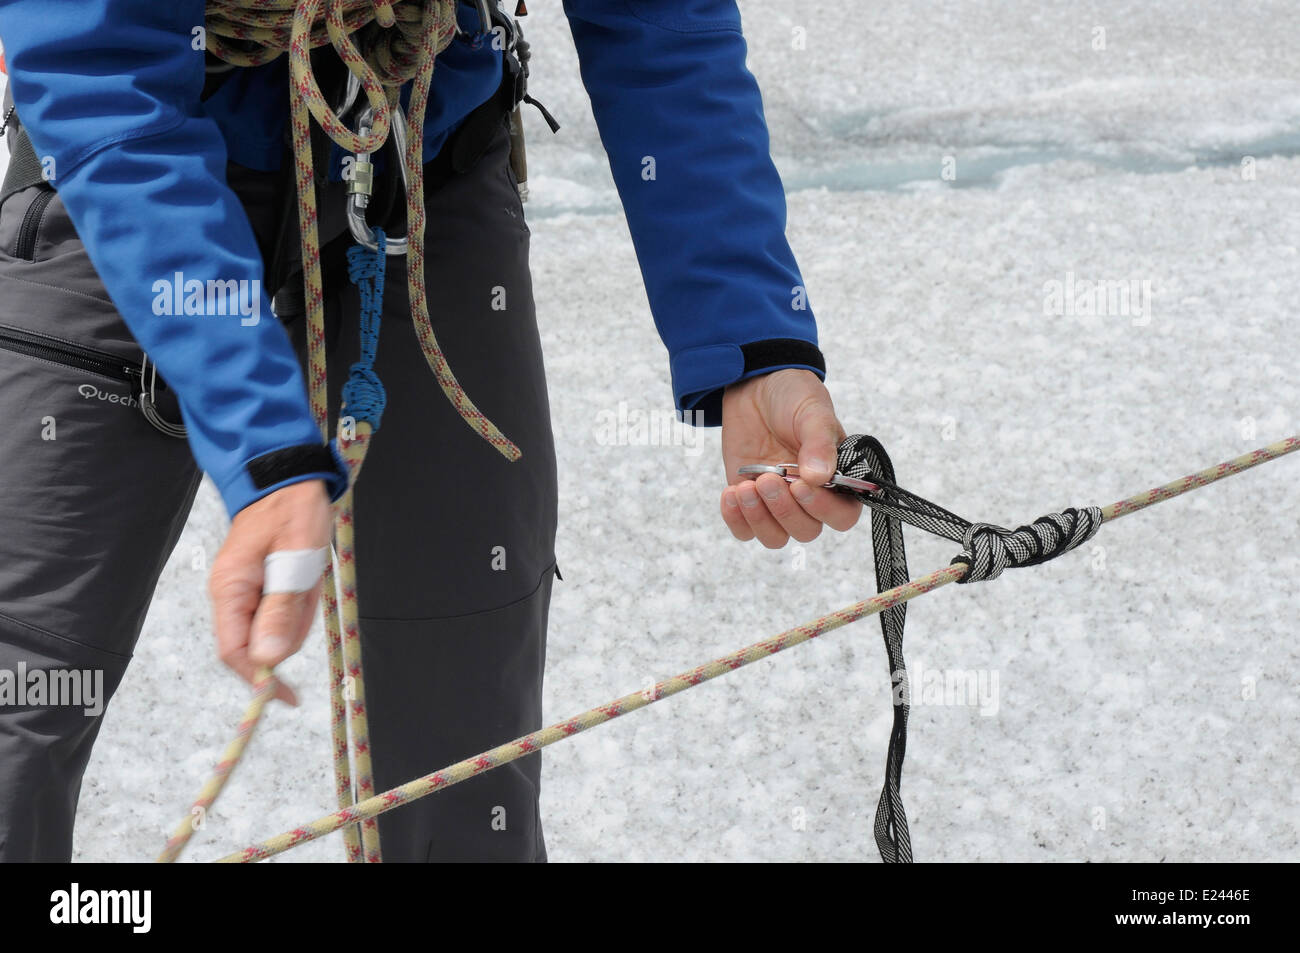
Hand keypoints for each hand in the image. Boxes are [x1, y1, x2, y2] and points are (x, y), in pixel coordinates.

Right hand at [208, 480, 332, 704]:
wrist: (290, 479)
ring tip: (309, 575)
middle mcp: (231, 595)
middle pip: (257, 644)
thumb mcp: (296, 559)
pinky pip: (282, 610)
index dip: (260, 679)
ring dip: (299, 613)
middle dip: (290, 630)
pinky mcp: (260, 586)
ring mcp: (244, 592)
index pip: (236, 652)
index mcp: (230, 590)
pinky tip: (306, 576)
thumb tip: (268, 659)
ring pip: (274, 629)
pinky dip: (300, 601)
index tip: (288, 697)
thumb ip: (282, 609)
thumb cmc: (293, 512)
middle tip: (309, 592)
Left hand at [719, 369, 861, 547]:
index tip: (800, 486)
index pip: (841, 515)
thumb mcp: (812, 412)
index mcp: (837, 480)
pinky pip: (745, 530)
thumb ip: (819, 443)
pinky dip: (736, 519)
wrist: (755, 387)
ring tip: (746, 486)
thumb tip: (819, 478)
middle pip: (806, 531)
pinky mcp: (750, 502)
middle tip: (768, 478)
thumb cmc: (793, 397)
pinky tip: (731, 493)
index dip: (823, 509)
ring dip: (759, 518)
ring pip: (775, 536)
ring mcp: (779, 502)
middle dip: (784, 510)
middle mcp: (811, 498)